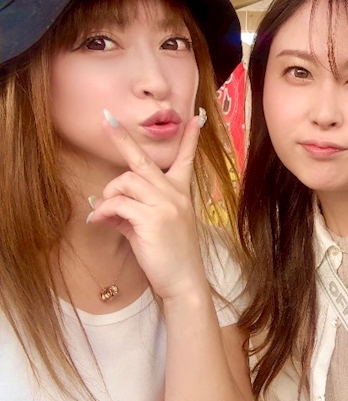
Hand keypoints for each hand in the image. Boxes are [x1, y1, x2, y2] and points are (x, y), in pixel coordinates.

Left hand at [88, 110, 205, 300]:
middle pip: (142, 161)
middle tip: (106, 118)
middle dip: (122, 139)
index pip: (185, 160)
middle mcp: (174, 194)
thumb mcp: (150, 230)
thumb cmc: (169, 257)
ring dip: (108, 196)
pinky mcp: (153, 217)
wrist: (184, 281)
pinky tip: (100, 222)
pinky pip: (118, 203)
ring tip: (104, 214)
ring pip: (125, 182)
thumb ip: (130, 214)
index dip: (189, 139)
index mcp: (179, 194)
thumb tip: (101, 208)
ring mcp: (166, 204)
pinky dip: (104, 212)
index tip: (194, 119)